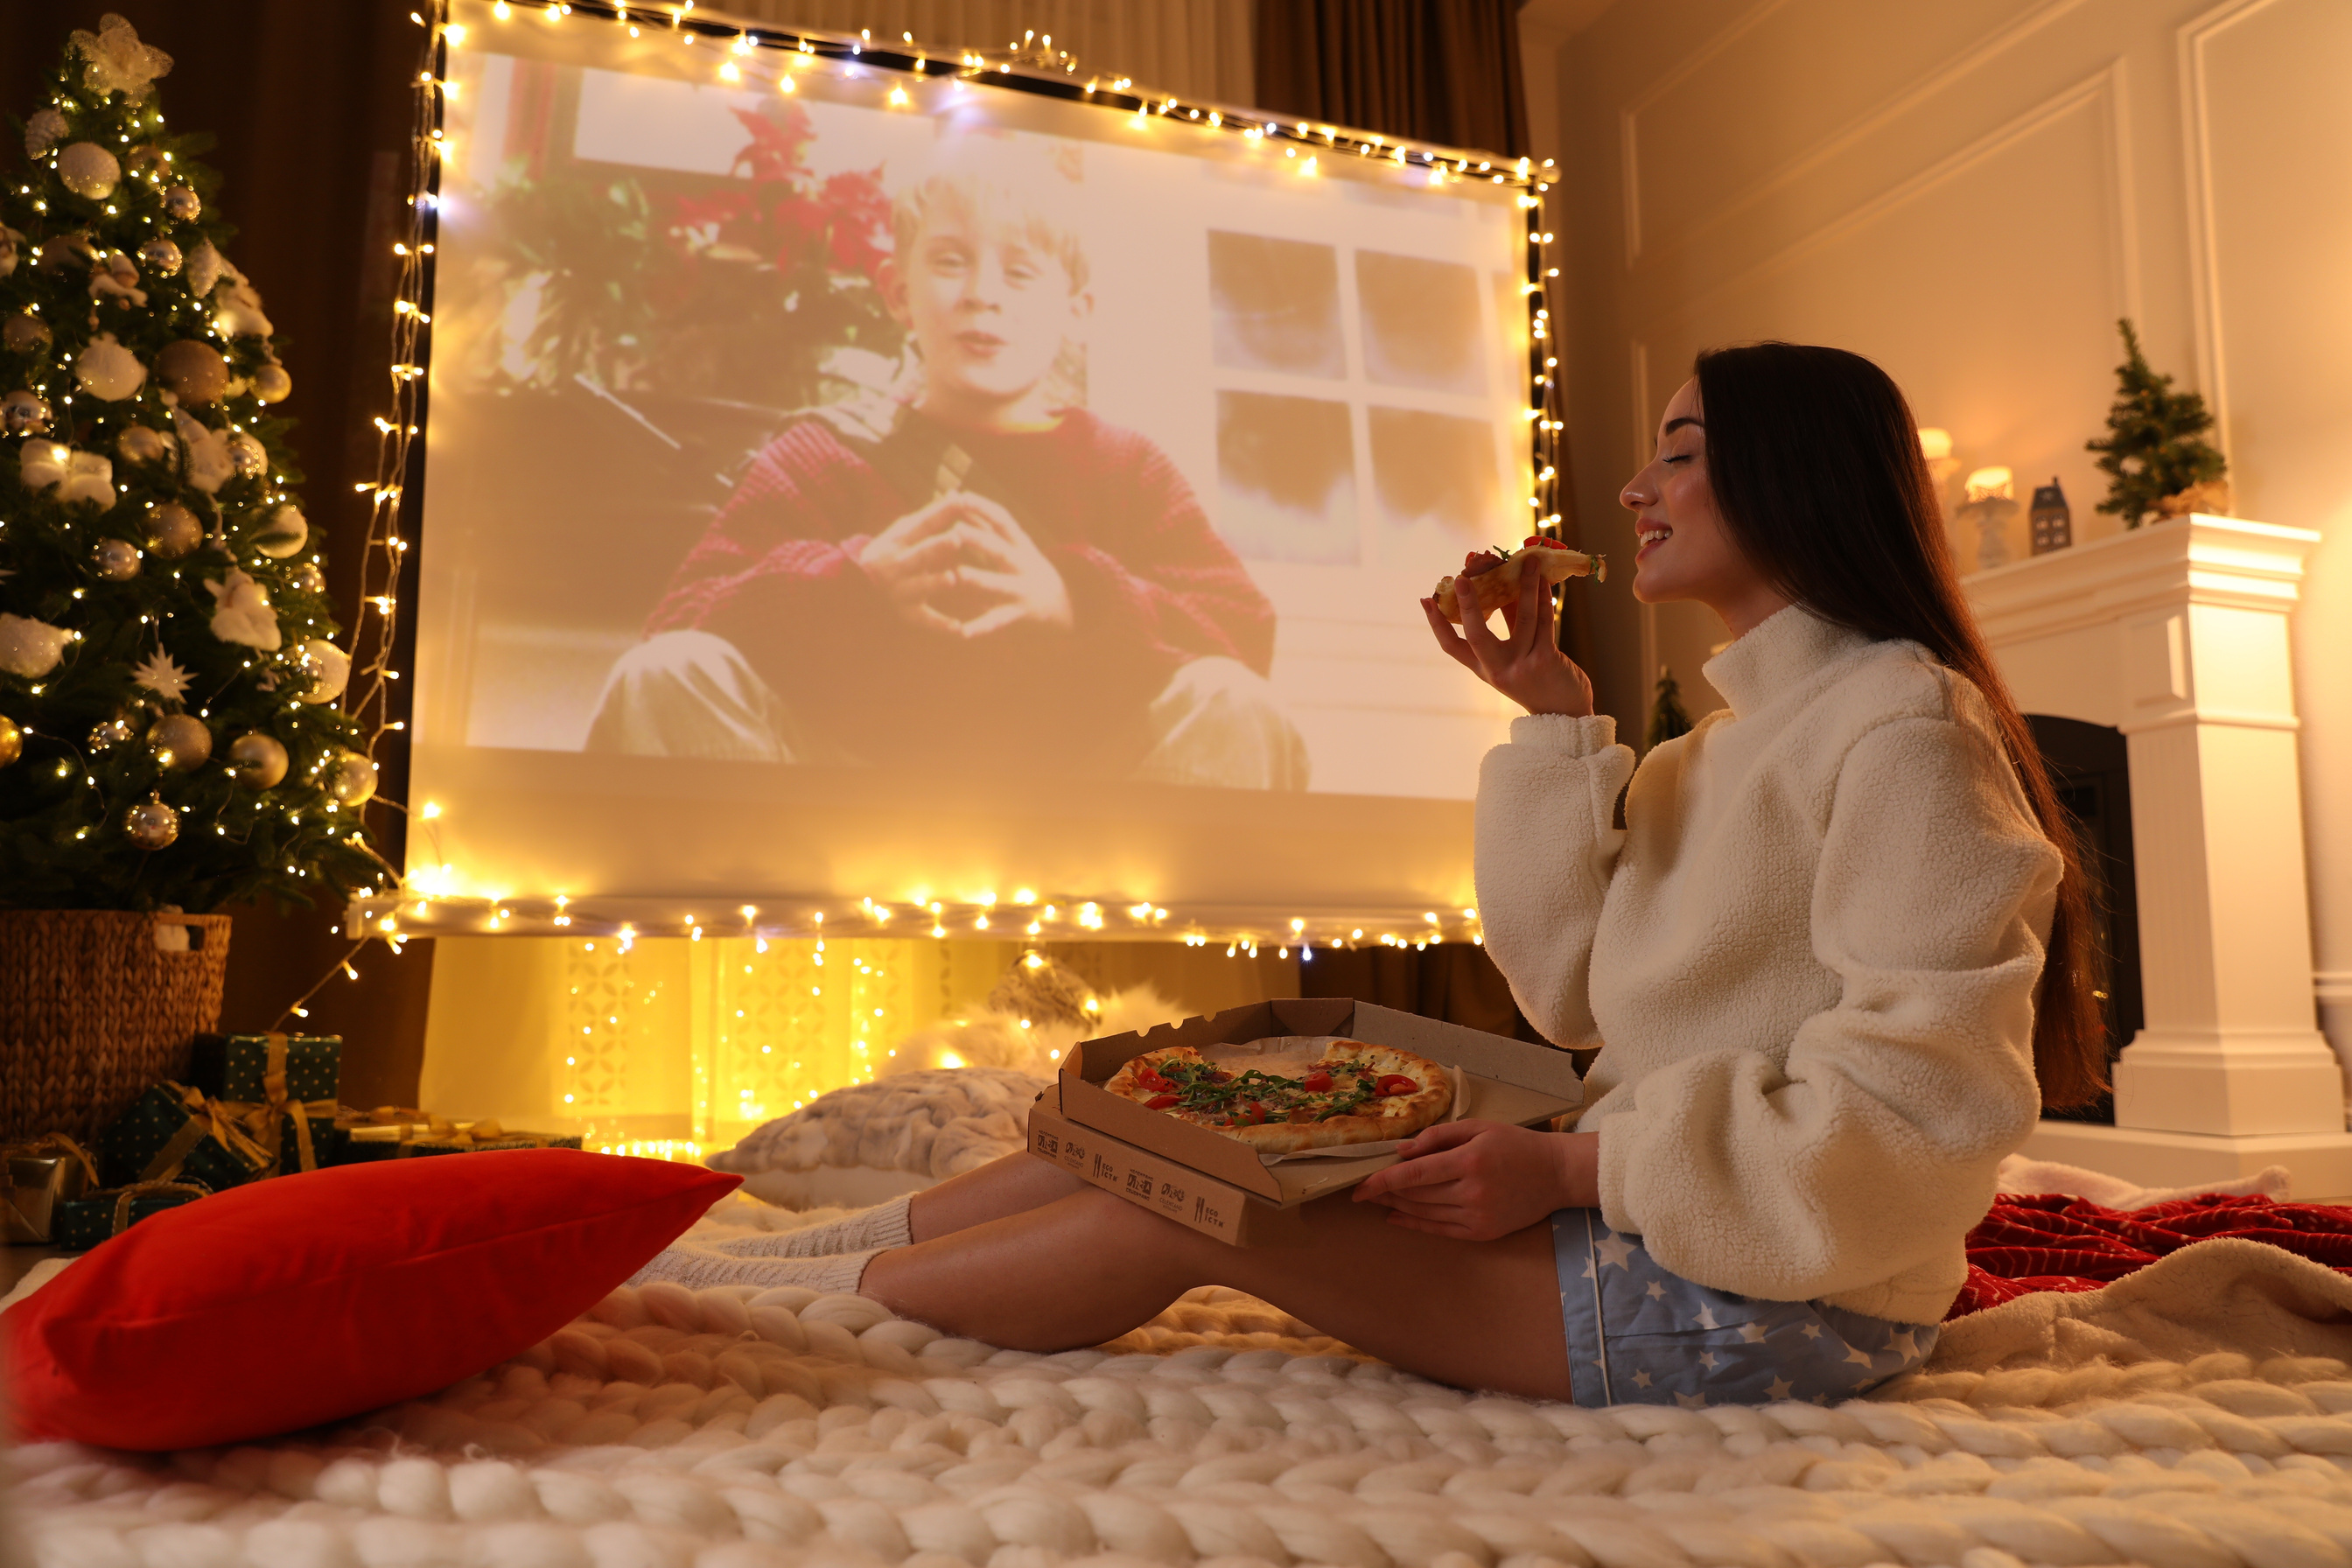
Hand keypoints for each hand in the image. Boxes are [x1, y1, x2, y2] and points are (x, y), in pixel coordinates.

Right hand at [859, 494, 982, 635]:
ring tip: (952, 579)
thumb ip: (930, 518)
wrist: (854, 593)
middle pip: (918, 554)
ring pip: (918, 585)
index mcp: (895, 541)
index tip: (961, 501)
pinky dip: (940, 625)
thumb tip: (956, 493)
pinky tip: (959, 629)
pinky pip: (924, 620)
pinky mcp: (904, 614)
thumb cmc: (890, 557)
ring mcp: (897, 590)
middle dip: (937, 546)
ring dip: (935, 582)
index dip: (940, 513)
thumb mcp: (903, 534)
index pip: (920, 525)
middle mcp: (893, 565)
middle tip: (956, 537)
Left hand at [943, 493, 1073, 636]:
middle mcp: (1022, 564)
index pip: (1003, 520)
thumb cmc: (1023, 566)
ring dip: (979, 579)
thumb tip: (954, 494)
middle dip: (979, 540)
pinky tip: (963, 632)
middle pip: (1000, 549)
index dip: (983, 508)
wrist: (1061, 603)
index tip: (962, 497)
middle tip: (955, 531)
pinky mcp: (1018, 615)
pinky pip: (997, 621)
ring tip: (959, 575)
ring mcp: (1021, 589)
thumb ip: (980, 522)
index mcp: (1019, 542)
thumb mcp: (1009, 543)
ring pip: (998, 584)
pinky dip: (981, 627)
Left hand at [1351, 1121, 1597, 1240]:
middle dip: (1385, 1193)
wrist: (1556, 1174)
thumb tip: (1401, 1151)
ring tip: (1376, 1201)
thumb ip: (1437, 1137)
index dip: (1381, 1181)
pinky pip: (1440, 1230)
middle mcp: (1471, 1192)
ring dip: (1397, 1207)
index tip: (1358, 1187)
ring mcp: (1478, 1215)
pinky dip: (1415, 1224)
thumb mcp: (1478, 1128)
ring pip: (1424, 1213)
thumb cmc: (1516, 1145)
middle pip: (1415, 1195)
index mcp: (1469, 1161)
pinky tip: (1397, 1217)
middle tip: (1362, 1190)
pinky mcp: (1483, 1232)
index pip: (1413, 1175)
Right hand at [1421, 553, 1594, 716]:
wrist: (1566, 712)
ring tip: (1525, 561)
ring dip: (1523, 585)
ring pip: (1522, 617)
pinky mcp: (1545, 659)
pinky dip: (1543, 597)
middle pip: (1476, 634)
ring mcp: (1521, 665)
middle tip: (1459, 577)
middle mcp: (1497, 669)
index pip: (1452, 646)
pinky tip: (1543, 580)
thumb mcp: (1515, 657)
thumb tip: (1503, 586)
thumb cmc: (1539, 680)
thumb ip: (1508, 625)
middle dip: (1468, 604)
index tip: (1426, 600)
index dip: (1437, 623)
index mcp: (1484, 669)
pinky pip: (1544, 621)